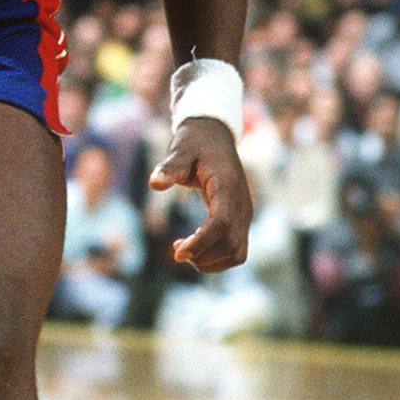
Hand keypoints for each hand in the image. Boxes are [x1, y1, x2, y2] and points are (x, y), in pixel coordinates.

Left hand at [149, 119, 253, 272]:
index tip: (177, 253)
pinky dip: (215, 257)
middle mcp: (241, 205)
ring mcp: (244, 215)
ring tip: (184, 248)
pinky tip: (194, 244)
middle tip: (176, 248)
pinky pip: (235, 250)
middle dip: (202, 256)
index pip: (221, 224)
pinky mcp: (241, 221)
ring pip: (236, 253)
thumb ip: (169, 167)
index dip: (201, 243)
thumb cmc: (195, 144)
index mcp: (228, 187)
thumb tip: (154, 184)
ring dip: (210, 261)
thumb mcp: (180, 150)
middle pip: (231, 245)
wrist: (215, 138)